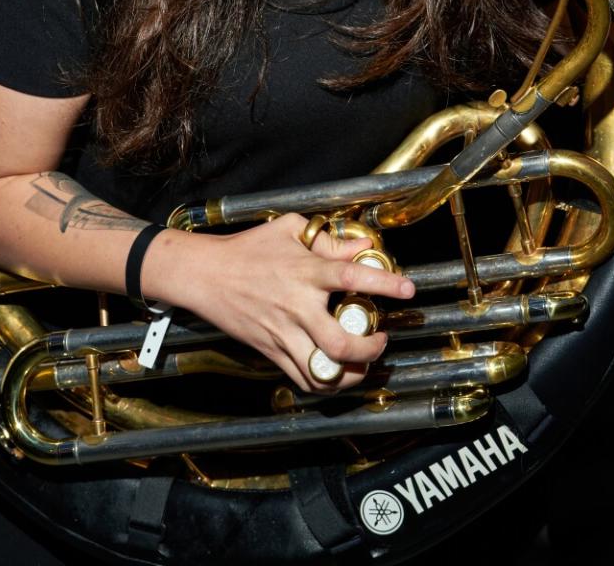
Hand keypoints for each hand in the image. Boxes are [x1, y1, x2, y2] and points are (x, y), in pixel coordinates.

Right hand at [170, 213, 415, 392]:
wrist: (205, 275)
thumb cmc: (248, 247)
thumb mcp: (290, 229)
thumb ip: (329, 240)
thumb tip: (362, 247)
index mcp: (305, 271)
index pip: (352, 277)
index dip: (385, 283)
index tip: (408, 289)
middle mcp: (297, 306)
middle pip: (340, 342)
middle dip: (370, 348)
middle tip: (382, 339)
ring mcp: (283, 334)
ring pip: (323, 370)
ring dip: (352, 374)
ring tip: (365, 364)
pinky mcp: (270, 352)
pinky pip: (302, 379)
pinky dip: (325, 383)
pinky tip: (337, 372)